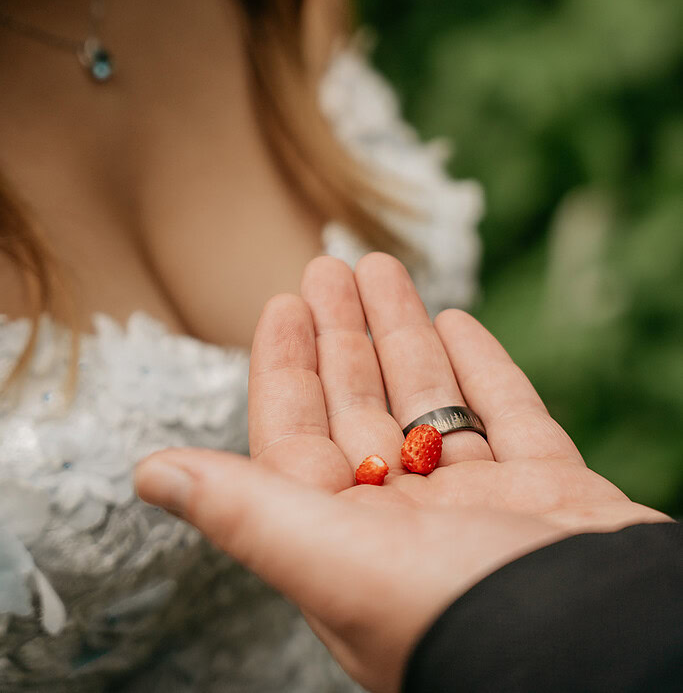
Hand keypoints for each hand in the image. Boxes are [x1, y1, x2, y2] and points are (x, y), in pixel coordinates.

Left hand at [136, 254, 667, 692]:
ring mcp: (488, 505)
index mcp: (353, 544)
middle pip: (365, 408)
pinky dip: (481, 369)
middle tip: (329, 263)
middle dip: (344, 335)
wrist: (615, 642)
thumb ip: (246, 512)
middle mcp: (414, 526)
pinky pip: (508, 415)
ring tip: (381, 267)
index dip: (286, 367)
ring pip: (432, 401)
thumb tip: (148, 474)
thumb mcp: (338, 563)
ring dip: (405, 333)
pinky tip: (457, 322)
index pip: (301, 438)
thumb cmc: (463, 615)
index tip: (281, 303)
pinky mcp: (553, 490)